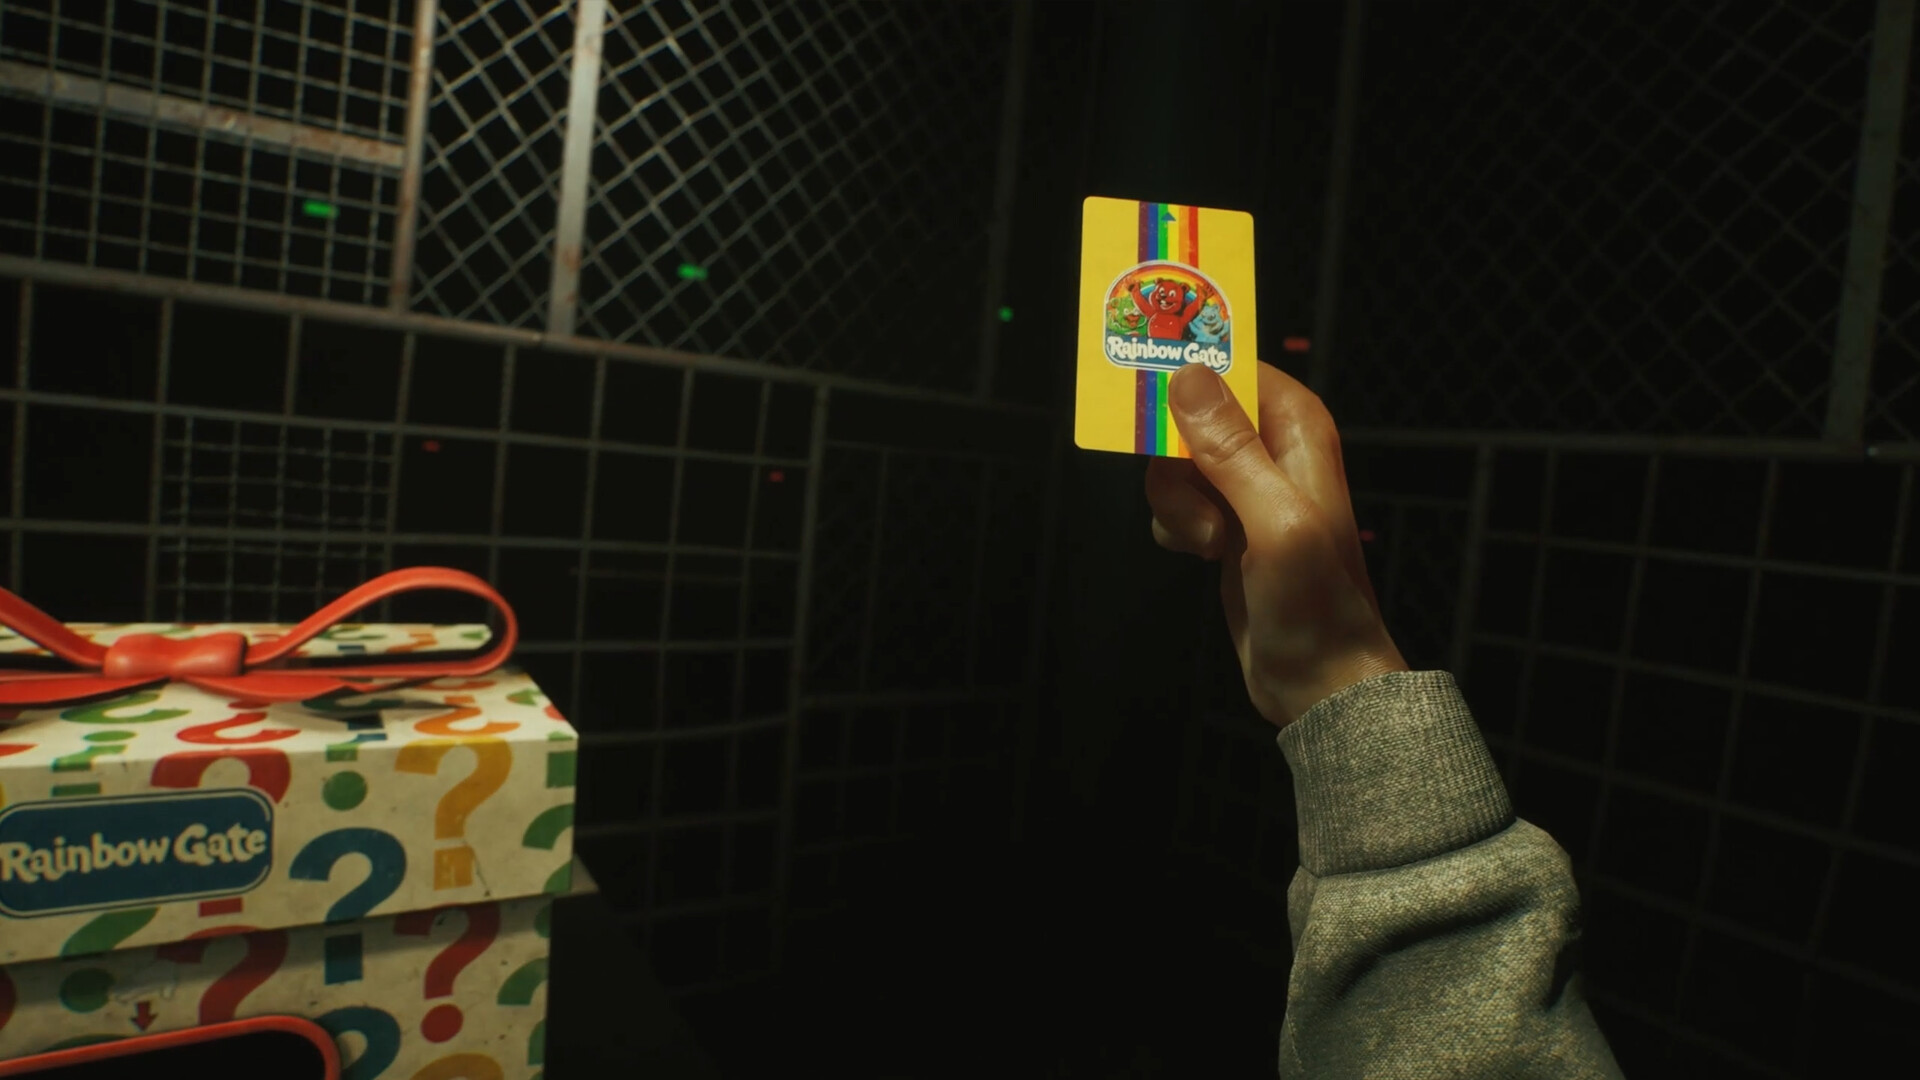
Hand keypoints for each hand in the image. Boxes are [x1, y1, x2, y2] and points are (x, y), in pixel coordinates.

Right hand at [1147, 361, 1407, 728]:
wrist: (1317, 679)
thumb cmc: (1314, 602)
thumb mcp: (1273, 521)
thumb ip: (1230, 449)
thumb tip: (1187, 374)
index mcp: (1297, 428)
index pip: (1231, 367)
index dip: (1189, 376)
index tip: (1149, 400)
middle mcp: (1273, 447)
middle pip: (1189, 415)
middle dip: (1175, 461)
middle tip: (1197, 507)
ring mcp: (1246, 487)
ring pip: (1175, 462)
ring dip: (1176, 503)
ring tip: (1210, 545)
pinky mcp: (1226, 524)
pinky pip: (1175, 501)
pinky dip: (1176, 528)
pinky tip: (1201, 557)